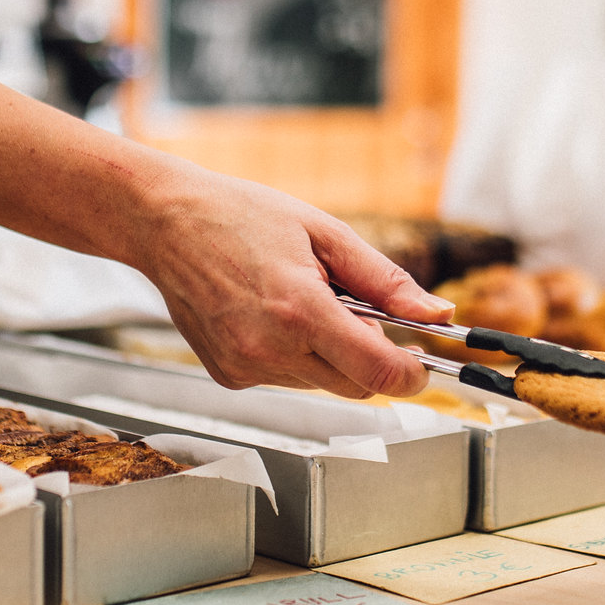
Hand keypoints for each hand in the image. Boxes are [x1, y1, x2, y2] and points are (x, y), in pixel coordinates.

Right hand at [130, 166, 453, 398]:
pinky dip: (293, 356)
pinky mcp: (228, 375)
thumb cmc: (241, 217)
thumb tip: (438, 314)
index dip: (412, 374)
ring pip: (321, 384)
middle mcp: (270, 349)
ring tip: (301, 302)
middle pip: (356, 387)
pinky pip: (285, 380)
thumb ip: (385, 281)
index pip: (379, 373)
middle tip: (353, 310)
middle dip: (370, 357)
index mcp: (301, 311)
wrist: (166, 223)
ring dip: (329, 355)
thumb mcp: (326, 234)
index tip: (422, 363)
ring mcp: (245, 367)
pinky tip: (270, 316)